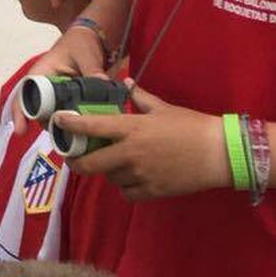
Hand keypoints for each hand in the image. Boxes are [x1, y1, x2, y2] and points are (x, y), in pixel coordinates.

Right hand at [10, 22, 108, 132]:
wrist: (91, 39)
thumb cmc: (81, 43)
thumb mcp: (86, 54)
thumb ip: (92, 70)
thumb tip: (102, 84)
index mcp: (42, 72)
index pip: (25, 94)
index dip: (21, 112)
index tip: (21, 130)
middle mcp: (45, 86)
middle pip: (38, 110)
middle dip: (47, 124)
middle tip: (62, 136)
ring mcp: (57, 94)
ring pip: (52, 115)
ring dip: (61, 126)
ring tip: (75, 138)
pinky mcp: (69, 100)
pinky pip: (67, 114)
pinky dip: (73, 124)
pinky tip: (84, 134)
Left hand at [62, 87, 232, 200]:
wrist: (219, 153)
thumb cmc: (191, 126)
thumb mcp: (163, 108)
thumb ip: (140, 98)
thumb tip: (127, 83)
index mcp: (132, 128)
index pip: (92, 127)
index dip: (70, 125)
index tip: (57, 122)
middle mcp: (130, 153)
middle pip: (90, 164)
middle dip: (76, 161)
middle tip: (73, 157)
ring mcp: (140, 174)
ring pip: (109, 178)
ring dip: (105, 171)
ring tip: (110, 163)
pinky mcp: (152, 191)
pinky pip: (126, 193)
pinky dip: (123, 186)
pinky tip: (128, 178)